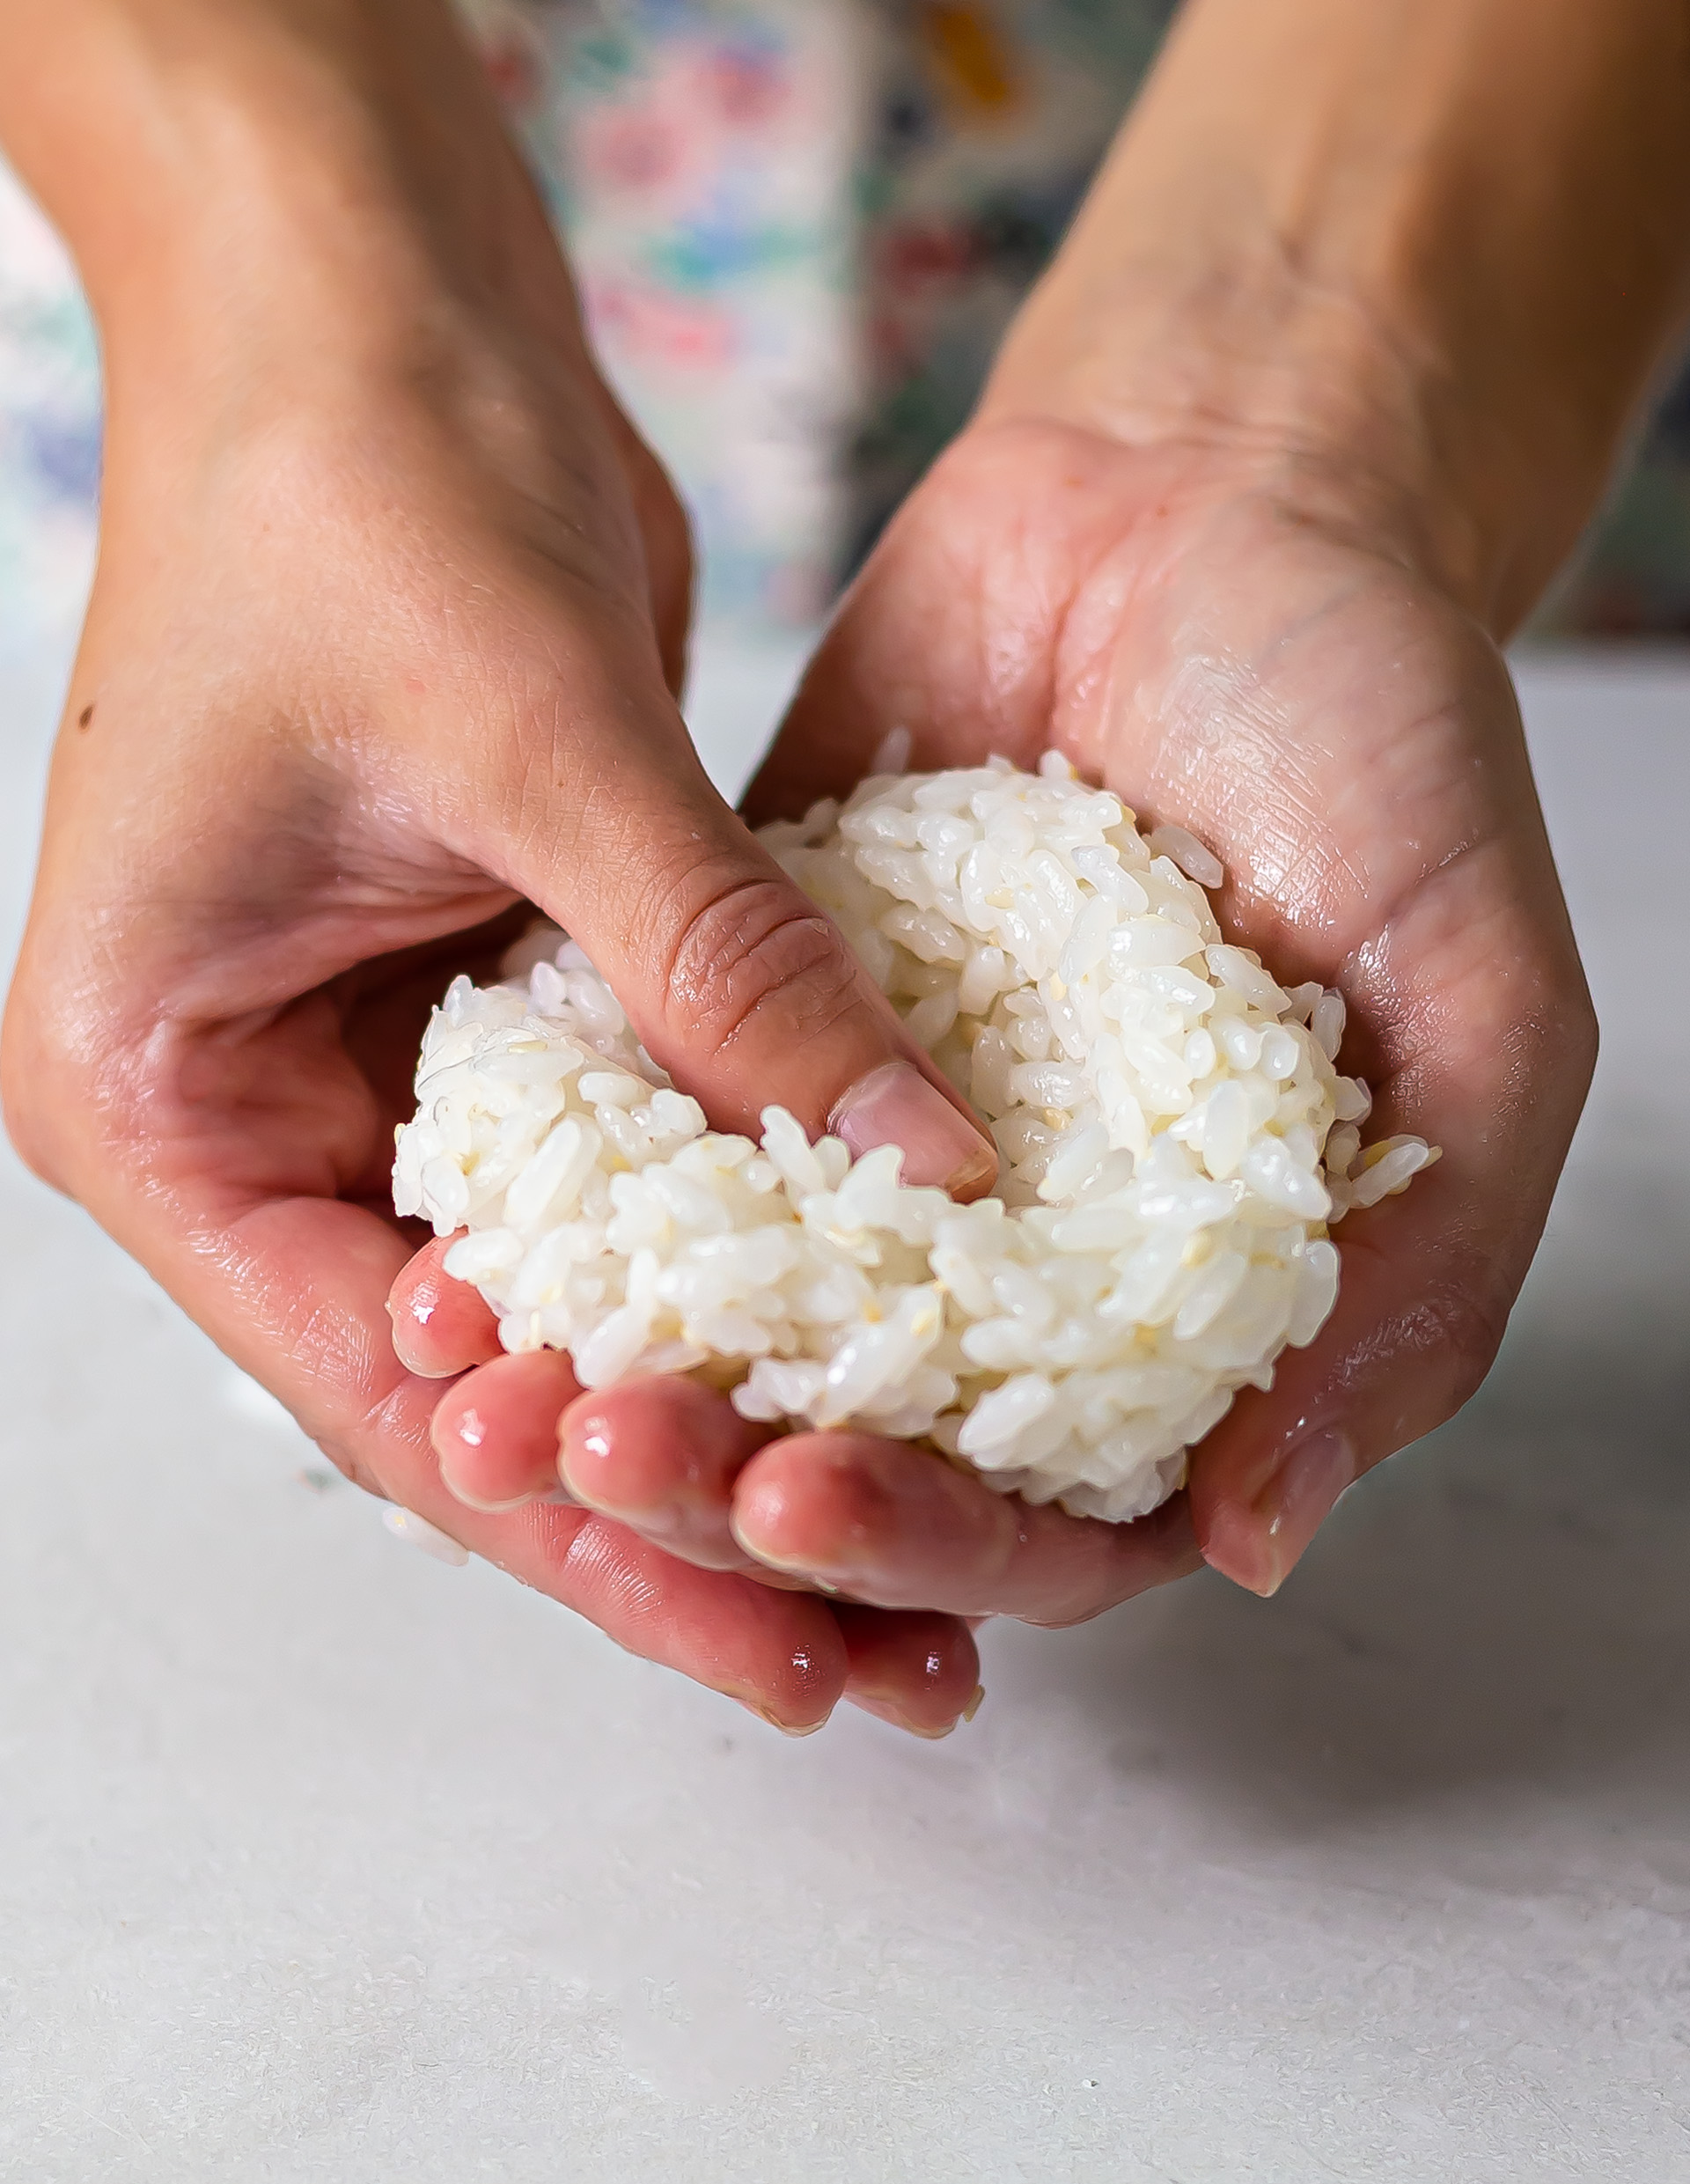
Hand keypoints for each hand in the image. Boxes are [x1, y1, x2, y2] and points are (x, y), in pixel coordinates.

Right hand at [1, 0, 993, 1737]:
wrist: (364, 311)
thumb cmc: (353, 476)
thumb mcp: (529, 736)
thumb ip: (714, 963)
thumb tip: (917, 1158)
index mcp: (157, 1093)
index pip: (379, 1382)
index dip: (580, 1525)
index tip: (770, 1637)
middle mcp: (254, 1112)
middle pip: (472, 1387)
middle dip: (664, 1519)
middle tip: (866, 1658)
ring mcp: (375, 1072)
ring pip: (562, 1308)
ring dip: (715, 1417)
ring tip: (897, 1567)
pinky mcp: (497, 1009)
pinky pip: (627, 1186)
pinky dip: (738, 1268)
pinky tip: (870, 1360)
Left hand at [410, 410, 1589, 1649]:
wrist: (1213, 500)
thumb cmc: (1383, 750)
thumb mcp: (1480, 1015)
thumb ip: (1419, 1273)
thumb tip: (1253, 1535)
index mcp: (1167, 1305)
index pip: (1038, 1516)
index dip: (924, 1542)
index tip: (804, 1499)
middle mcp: (1005, 1253)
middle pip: (847, 1445)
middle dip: (721, 1479)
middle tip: (607, 1453)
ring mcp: (866, 1135)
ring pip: (720, 1320)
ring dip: (610, 1370)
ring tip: (496, 1376)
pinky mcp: (752, 1006)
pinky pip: (638, 1121)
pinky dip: (558, 1184)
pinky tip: (470, 1215)